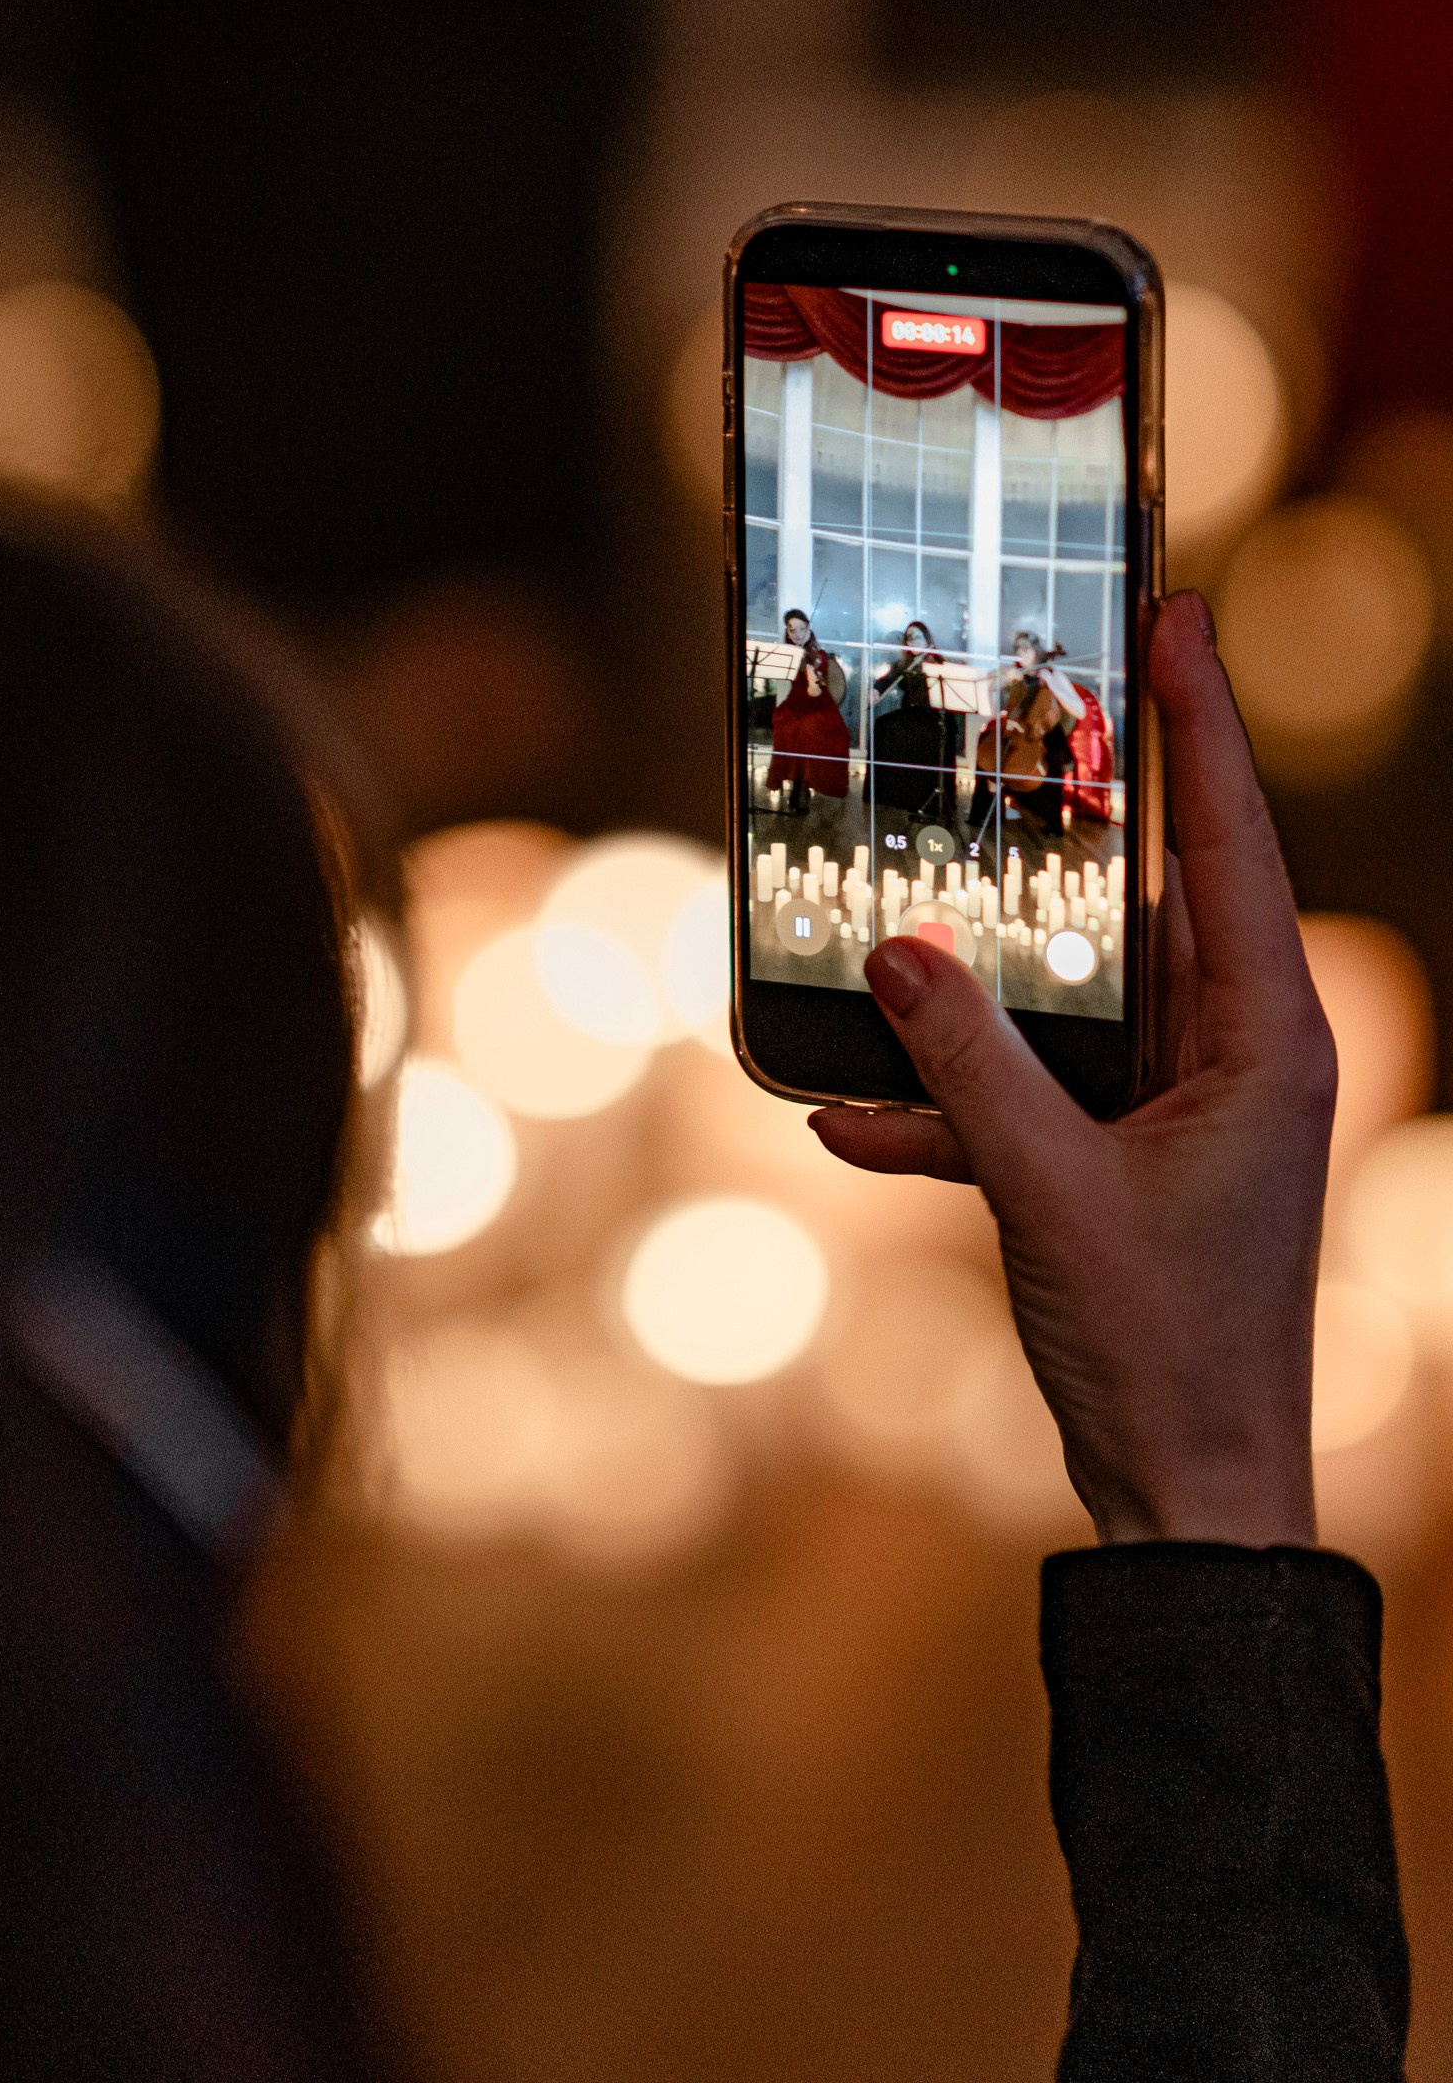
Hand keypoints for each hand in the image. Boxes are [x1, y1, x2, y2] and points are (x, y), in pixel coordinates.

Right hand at [813, 592, 1333, 1548]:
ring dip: (980, 992)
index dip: (1202, 723)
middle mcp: (1235, 1055)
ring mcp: (1183, 1109)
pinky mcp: (1129, 1162)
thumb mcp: (1048, 1192)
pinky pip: (1033, 1095)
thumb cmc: (1164, 1348)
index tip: (1178, 616)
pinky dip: (953, 1104)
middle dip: (1064, 833)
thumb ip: (967, 1068)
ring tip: (896, 925)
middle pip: (1148, 901)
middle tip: (1012, 722)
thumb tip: (898, 954)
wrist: (1188, 1501)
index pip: (1234, 841)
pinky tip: (852, 1121)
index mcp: (1264, 1039)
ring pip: (1074, 1000)